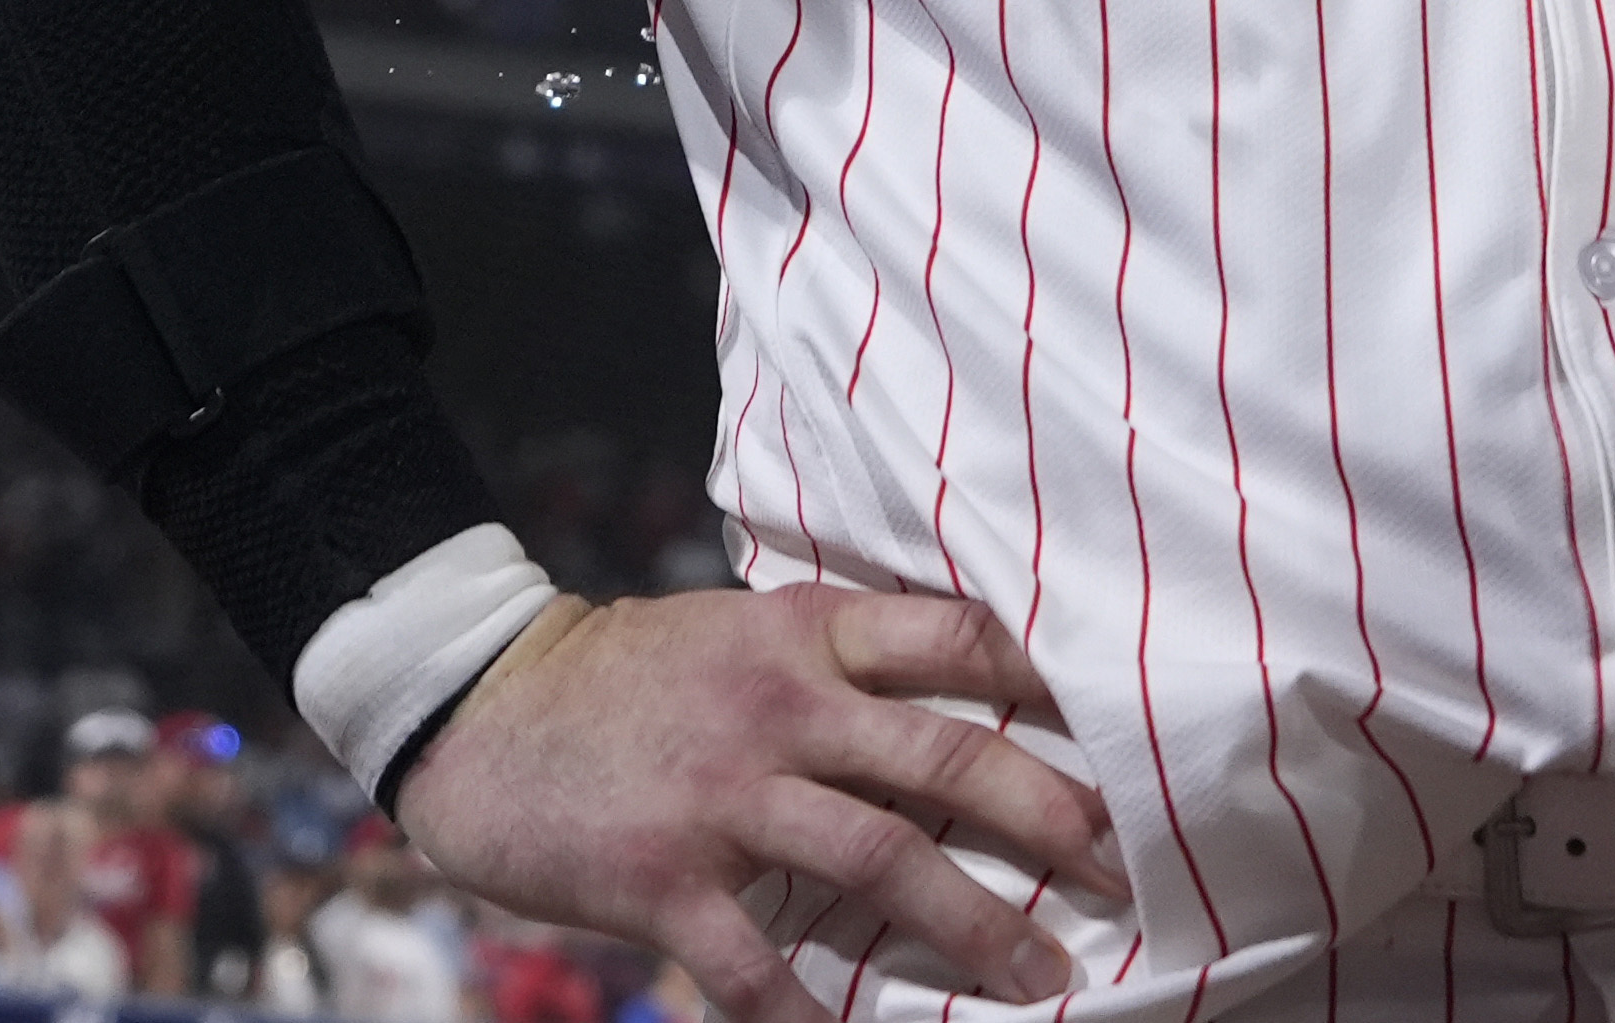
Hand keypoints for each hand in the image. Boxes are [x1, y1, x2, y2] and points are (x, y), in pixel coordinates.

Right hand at [394, 586, 1125, 1022]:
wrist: (479, 708)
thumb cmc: (628, 676)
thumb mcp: (739, 630)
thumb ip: (835, 658)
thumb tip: (960, 695)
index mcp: (805, 633)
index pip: (957, 639)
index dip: (1052, 681)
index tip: (1135, 723)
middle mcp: (780, 704)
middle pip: (947, 756)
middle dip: (1053, 818)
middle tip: (1129, 869)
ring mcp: (724, 792)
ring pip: (881, 859)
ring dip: (976, 925)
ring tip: (1048, 978)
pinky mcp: (665, 875)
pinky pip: (754, 964)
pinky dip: (810, 1018)